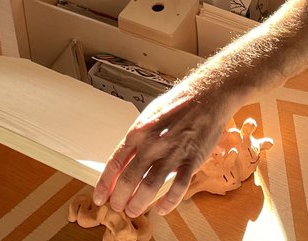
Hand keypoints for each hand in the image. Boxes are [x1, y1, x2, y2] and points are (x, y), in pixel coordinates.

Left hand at [93, 81, 234, 216]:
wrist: (208, 96)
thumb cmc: (178, 104)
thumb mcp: (149, 116)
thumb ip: (138, 138)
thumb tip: (125, 159)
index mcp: (138, 132)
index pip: (114, 163)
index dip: (104, 184)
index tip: (99, 197)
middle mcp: (152, 144)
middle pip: (128, 179)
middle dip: (119, 198)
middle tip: (117, 208)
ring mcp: (172, 152)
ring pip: (149, 186)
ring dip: (139, 203)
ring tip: (133, 211)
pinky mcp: (192, 159)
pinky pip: (178, 187)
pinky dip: (168, 202)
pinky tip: (161, 209)